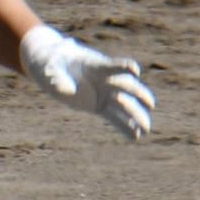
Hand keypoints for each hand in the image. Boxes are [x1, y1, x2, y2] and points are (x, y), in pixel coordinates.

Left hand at [19, 24, 154, 141]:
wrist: (52, 67)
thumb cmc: (51, 63)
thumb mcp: (49, 68)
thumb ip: (58, 78)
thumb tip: (68, 92)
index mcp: (95, 66)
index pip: (112, 66)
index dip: (122, 67)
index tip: (134, 70)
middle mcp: (104, 80)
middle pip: (126, 87)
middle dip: (138, 95)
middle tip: (150, 104)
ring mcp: (104, 93)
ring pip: (125, 105)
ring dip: (136, 116)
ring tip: (146, 129)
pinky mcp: (99, 106)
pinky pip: (115, 117)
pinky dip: (126, 126)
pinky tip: (136, 136)